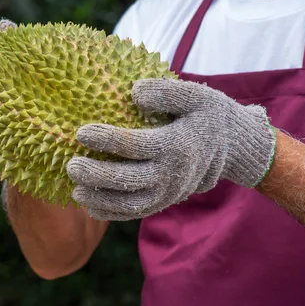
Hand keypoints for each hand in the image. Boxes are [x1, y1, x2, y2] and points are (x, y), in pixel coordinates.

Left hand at [66, 78, 276, 220]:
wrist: (233, 148)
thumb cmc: (208, 115)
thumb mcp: (195, 95)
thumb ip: (166, 92)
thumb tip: (134, 91)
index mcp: (176, 146)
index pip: (134, 145)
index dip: (106, 139)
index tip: (81, 132)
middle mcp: (172, 174)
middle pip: (128, 180)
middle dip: (97, 175)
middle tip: (71, 165)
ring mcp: (169, 192)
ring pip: (130, 203)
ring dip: (101, 199)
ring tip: (75, 190)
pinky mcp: (165, 201)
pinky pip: (137, 212)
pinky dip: (113, 213)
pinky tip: (91, 207)